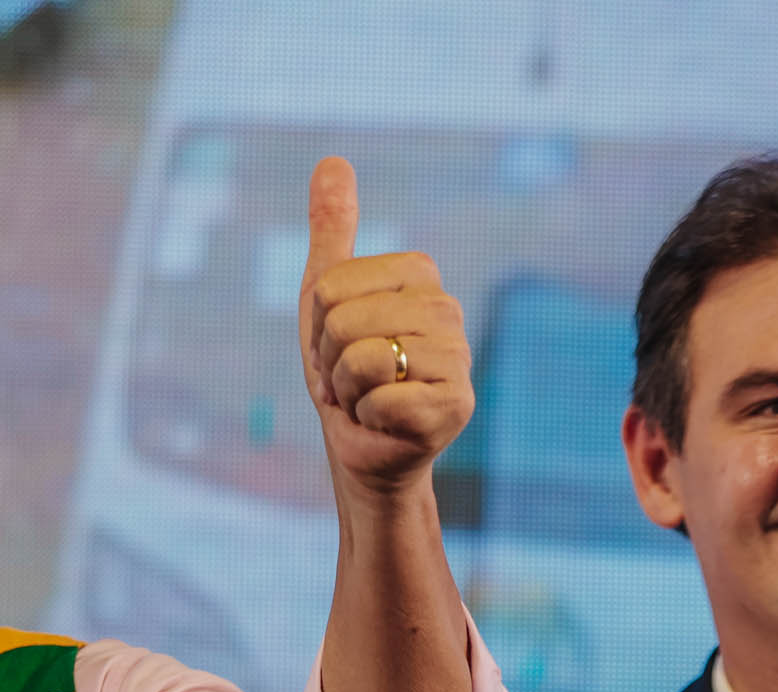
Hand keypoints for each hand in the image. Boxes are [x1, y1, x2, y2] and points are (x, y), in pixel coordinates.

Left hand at [297, 156, 474, 499]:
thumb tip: (331, 160)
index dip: (320, 325)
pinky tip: (385, 422)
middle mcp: (447, 309)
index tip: (339, 345)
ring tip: (368, 398)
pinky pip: (381, 400)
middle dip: (331, 361)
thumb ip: (331, 230)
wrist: (364, 447)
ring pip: (363, 360)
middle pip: (343, 320)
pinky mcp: (456, 405)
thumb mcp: (325, 297)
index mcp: (419, 274)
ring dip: (349, 391)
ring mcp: (458, 358)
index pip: (331, 286)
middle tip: (352, 378)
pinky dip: (368, 419)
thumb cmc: (345, 371)